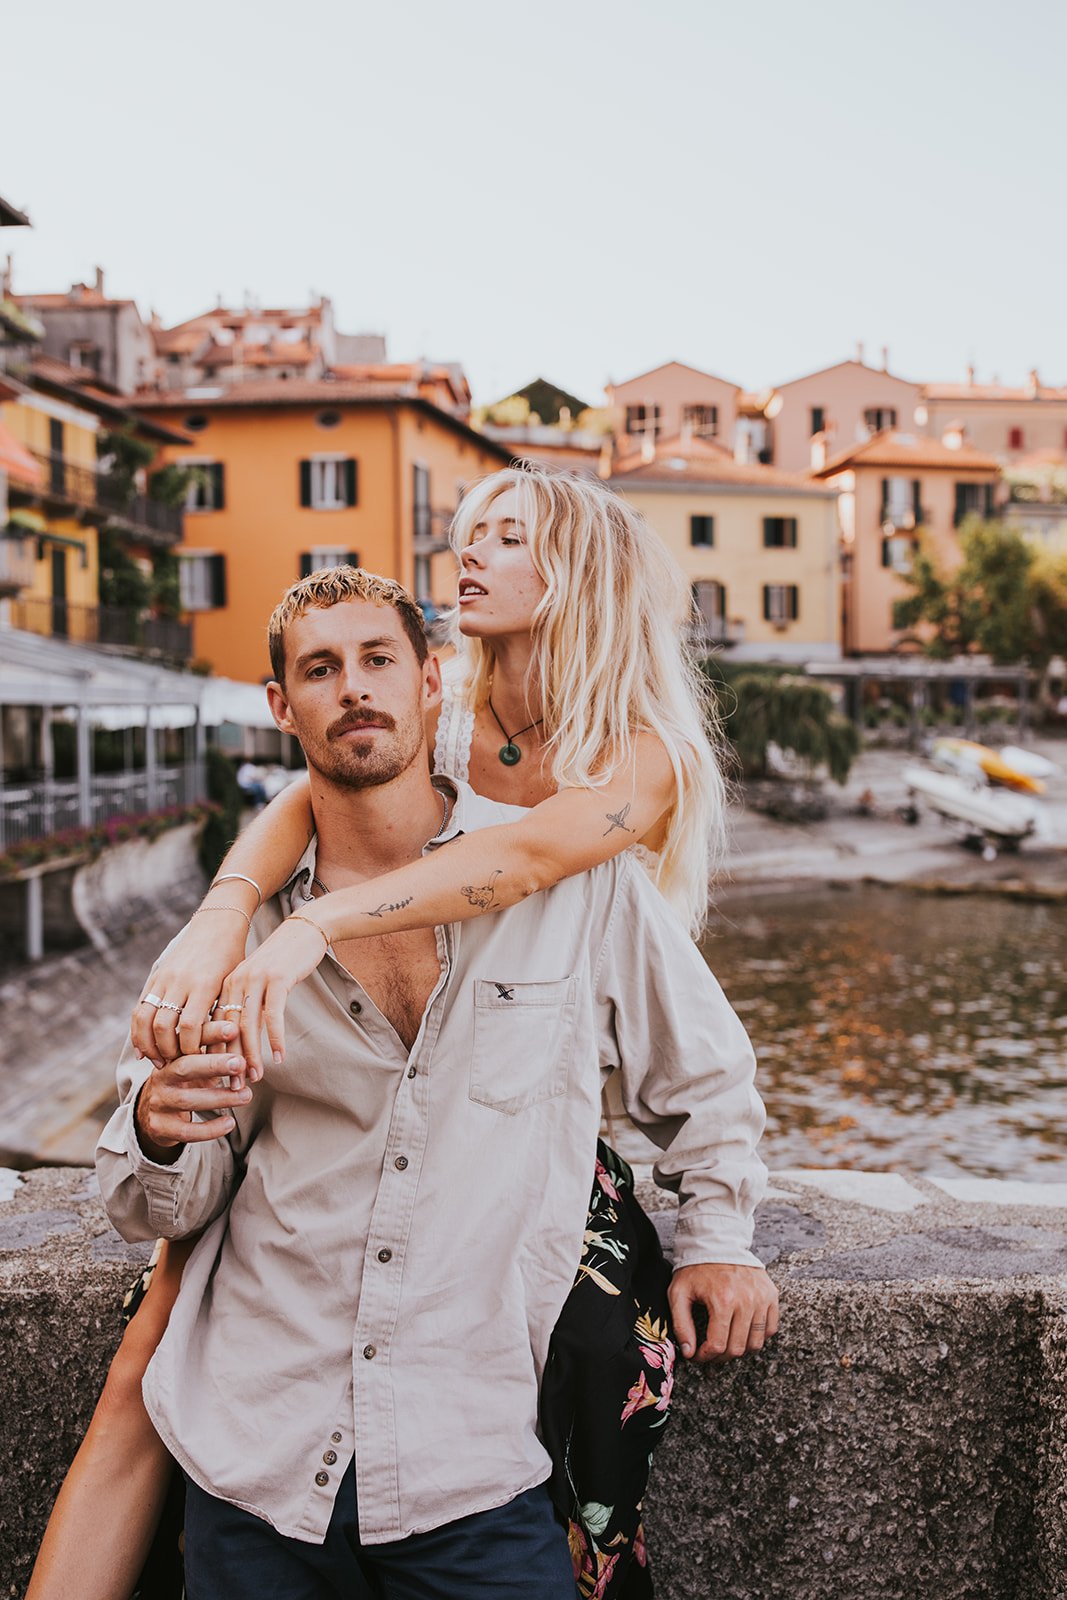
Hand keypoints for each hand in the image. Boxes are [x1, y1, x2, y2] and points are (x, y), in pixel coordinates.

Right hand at [132, 912, 249, 1064]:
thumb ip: (225, 1014)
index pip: (191, 1026)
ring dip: (147, 1044)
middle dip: (166, 1051)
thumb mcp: (234, 986)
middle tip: (172, 1067)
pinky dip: (138, 1030)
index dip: (190, 1050)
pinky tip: (143, 1047)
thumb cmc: (234, 960)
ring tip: (156, 1061)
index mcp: (205, 985)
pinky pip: (140, 1007)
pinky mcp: (156, 976)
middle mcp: (181, 981)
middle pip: (164, 1026)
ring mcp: (165, 978)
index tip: (195, 1062)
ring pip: (145, 1017)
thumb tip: (228, 1052)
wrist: (218, 925)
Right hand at [134, 1018, 251, 1163]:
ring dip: (220, 1098)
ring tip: (246, 1096)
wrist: (151, 1115)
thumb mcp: (196, 1064)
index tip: (233, 1028)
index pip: (189, 1039)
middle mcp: (161, 1076)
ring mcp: (158, 1102)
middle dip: (213, 1064)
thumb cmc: (184, 1082)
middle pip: (185, 1067)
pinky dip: (210, 1128)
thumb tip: (245, 1034)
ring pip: (188, 1100)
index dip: (211, 1032)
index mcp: (171, 1055)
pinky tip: (229, 1123)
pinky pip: (186, 1131)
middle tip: (240, 1063)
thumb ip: (215, 1050)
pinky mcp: (160, 1127)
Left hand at [218, 912, 329, 1075]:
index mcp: (226, 985)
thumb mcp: (257, 983)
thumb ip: (246, 1005)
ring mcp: (256, 979)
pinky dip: (276, 1038)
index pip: (213, 1026)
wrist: (304, 930)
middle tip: (232, 1087)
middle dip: (229, 1061)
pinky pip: (273, 1015)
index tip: (217, 1079)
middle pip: (226, 1029)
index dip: (214, 1054)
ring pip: (248, 1025)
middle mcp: (236, 982)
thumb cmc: (282, 960)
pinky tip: (279, 1057)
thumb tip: (239, 1039)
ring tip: (255, 1077)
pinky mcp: (277, 978)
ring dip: (251, 1055)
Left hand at [668, 1262, 778, 1362]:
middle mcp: (746, 1301)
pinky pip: (770, 1328)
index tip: (699, 1355)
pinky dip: (758, 1335)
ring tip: (727, 1340)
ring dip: (740, 1347)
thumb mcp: (679, 1293)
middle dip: (721, 1356)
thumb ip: (681, 1324)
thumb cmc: (696, 1268)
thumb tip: (689, 1352)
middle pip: (737, 1348)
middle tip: (711, 1350)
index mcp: (723, 1300)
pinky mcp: (771, 1295)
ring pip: (755, 1343)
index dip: (706, 1356)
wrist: (718, 1243)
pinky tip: (743, 1329)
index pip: (718, 1345)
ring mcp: (762, 1298)